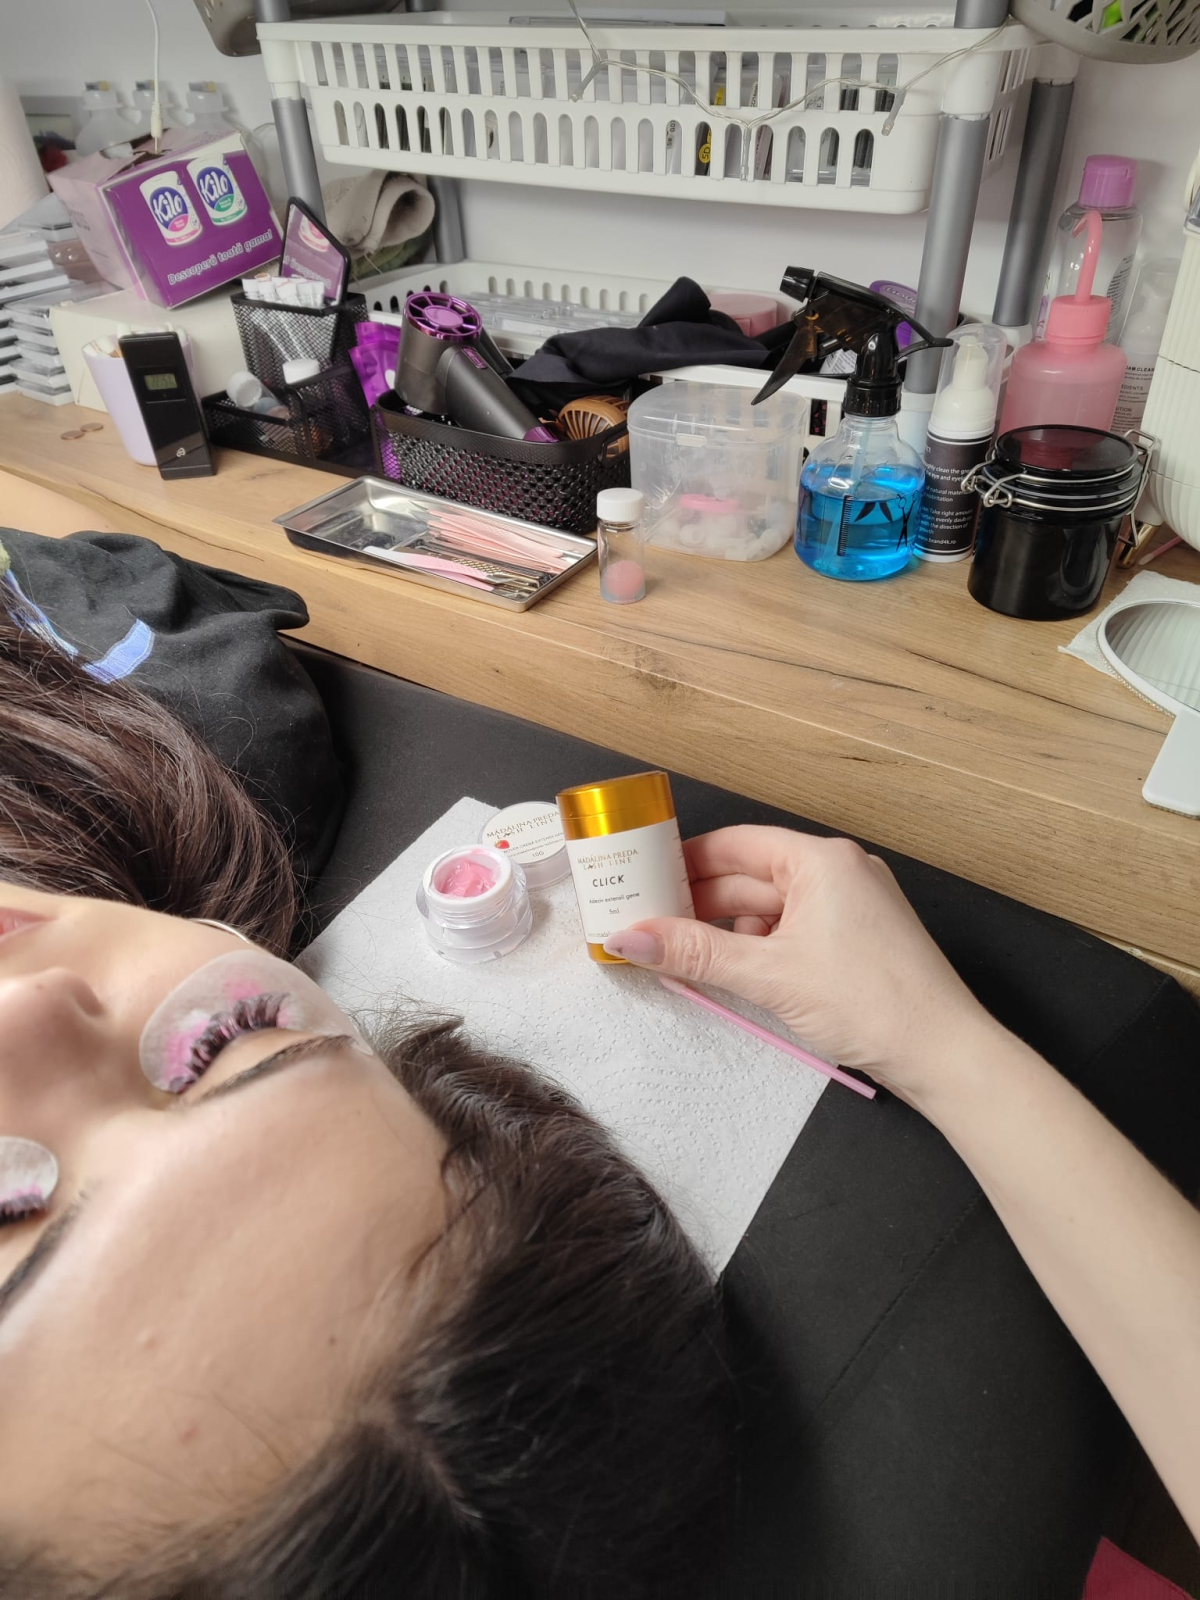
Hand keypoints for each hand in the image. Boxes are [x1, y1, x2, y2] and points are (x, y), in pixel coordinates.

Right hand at [602, 826, 994, 1104]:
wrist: (943, 1053)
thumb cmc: (871, 1002)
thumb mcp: (769, 975)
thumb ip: (693, 953)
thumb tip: (627, 938)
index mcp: (820, 860)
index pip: (733, 844)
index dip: (682, 862)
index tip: (639, 880)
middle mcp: (837, 872)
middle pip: (747, 878)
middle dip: (697, 904)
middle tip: (645, 926)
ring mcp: (849, 906)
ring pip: (767, 910)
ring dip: (724, 933)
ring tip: (678, 956)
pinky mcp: (854, 940)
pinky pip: (790, 932)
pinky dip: (756, 950)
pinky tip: (727, 973)